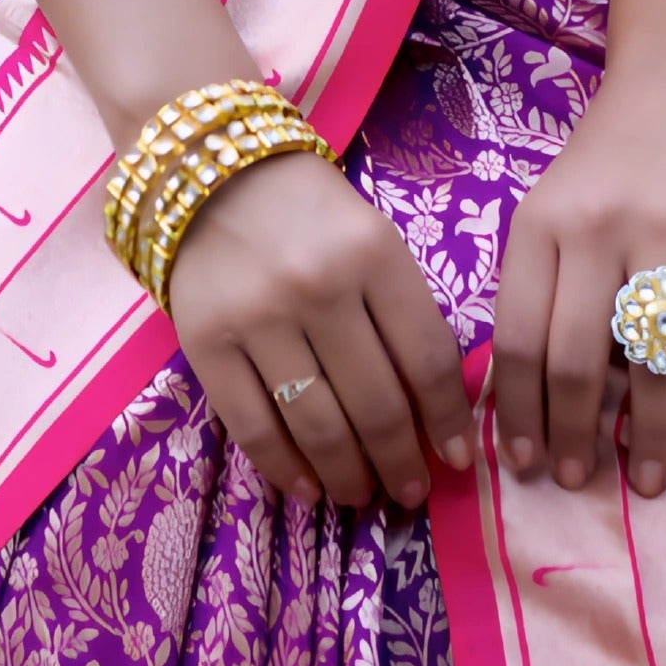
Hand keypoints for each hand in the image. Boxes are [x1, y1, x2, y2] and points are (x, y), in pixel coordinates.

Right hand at [164, 147, 475, 507]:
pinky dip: (286, 470)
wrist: (209, 170)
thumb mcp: (373, 240)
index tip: (458, 459)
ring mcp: (259, 319)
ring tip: (363, 495)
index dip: (448, 421)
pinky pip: (253, 427)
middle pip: (376, 405)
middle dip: (401, 463)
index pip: (427, 359)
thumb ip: (404, 312)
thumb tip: (435, 412)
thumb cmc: (309, 212)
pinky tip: (308, 489)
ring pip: (318, 426)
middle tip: (410, 493)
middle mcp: (319, 288)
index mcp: (375, 255)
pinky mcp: (207, 344)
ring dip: (349, 476)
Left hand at [490, 65, 665, 496]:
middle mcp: (599, 228)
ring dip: (650, 432)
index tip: (520, 463)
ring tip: (649, 479)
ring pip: (653, 357)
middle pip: (579, 358)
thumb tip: (526, 400)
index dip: (517, 411)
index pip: (520, 338)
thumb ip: (537, 287)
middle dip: (575, 435)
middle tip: (579, 482)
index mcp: (541, 224)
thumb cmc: (606, 157)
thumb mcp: (548, 208)